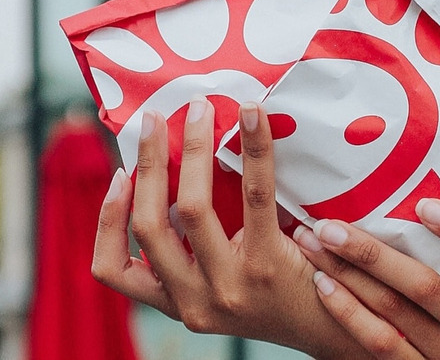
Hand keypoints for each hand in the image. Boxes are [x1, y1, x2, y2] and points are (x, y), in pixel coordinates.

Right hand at [90, 98, 370, 358]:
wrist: (333, 329)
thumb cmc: (279, 297)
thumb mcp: (222, 287)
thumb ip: (196, 254)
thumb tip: (180, 185)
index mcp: (177, 303)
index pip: (113, 270)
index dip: (106, 219)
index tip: (119, 175)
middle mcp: (195, 301)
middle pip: (149, 225)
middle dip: (147, 163)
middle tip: (154, 118)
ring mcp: (229, 286)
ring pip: (191, 208)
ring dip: (190, 151)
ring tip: (199, 110)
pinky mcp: (268, 265)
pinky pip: (254, 196)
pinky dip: (252, 150)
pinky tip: (253, 117)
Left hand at [293, 200, 439, 358]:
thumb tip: (410, 198)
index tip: (424, 205)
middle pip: (426, 285)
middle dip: (371, 252)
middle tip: (328, 225)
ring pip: (394, 311)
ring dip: (347, 275)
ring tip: (315, 247)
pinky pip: (380, 343)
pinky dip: (348, 311)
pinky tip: (324, 286)